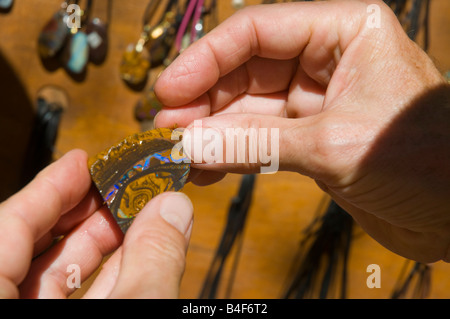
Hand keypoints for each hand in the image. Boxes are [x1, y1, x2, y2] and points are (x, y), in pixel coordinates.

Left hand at [0, 149, 192, 297]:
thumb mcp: (132, 309)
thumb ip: (152, 262)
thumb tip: (173, 207)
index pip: (6, 228)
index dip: (48, 189)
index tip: (79, 161)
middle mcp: (5, 309)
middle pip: (29, 248)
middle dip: (81, 214)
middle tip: (118, 188)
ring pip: (52, 279)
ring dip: (99, 246)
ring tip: (138, 218)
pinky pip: (71, 303)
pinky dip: (107, 279)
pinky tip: (137, 258)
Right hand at [154, 0, 449, 262]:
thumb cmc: (428, 162)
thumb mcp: (334, 145)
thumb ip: (256, 143)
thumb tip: (189, 146)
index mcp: (345, 31)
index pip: (260, 30)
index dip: (207, 59)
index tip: (169, 90)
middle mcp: (328, 59)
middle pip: (247, 70)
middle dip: (204, 101)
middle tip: (165, 129)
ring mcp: (317, 101)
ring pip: (249, 108)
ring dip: (212, 131)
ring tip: (178, 153)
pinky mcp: (311, 138)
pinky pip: (260, 138)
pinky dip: (232, 153)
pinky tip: (206, 168)